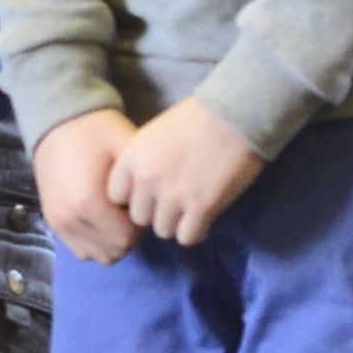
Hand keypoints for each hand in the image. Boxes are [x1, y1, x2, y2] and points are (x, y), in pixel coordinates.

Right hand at [32, 110, 139, 263]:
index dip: (141, 225)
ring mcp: (59, 223)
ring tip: (115, 217)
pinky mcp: (52, 222)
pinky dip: (95, 243)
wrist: (57, 121)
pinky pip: (80, 251)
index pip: (127, 238)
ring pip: (97, 255)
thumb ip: (144, 183)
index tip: (141, 204)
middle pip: (114, 251)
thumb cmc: (97, 132)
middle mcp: (71, 220)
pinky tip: (101, 221)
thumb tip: (161, 208)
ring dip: (112, 242)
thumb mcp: (128, 149)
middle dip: (128, 235)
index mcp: (89, 203)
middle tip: (130, 210)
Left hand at [107, 103, 268, 250]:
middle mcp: (147, 179)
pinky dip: (196, 231)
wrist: (235, 114)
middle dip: (155, 213)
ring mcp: (173, 195)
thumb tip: (138, 189)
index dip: (134, 198)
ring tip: (190, 211)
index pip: (116, 196)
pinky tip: (204, 218)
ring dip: (176, 224)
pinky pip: (188, 237)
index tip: (149, 194)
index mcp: (131, 158)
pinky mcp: (201, 208)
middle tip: (173, 204)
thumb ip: (140, 162)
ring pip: (163, 230)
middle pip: (139, 217)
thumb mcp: (153, 134)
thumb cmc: (197, 118)